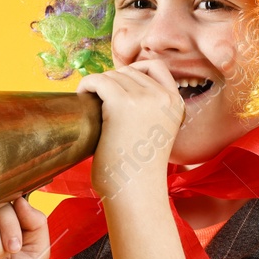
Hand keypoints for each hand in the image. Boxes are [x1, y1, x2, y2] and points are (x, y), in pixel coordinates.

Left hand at [76, 59, 185, 200]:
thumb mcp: (153, 132)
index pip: (156, 67)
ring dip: (98, 86)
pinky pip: (98, 80)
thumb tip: (114, 86)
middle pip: (129, 71)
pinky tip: (82, 96)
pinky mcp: (123, 104)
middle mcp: (164, 97)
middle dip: (111, 82)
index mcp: (176, 103)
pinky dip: (86, 85)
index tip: (117, 87)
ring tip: (90, 104)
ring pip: (112, 75)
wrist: (134, 191)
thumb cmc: (136, 170)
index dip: (132, 71)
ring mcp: (145, 98)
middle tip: (98, 102)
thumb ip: (146, 109)